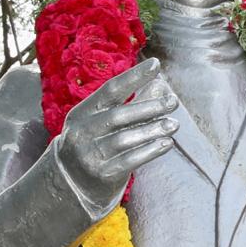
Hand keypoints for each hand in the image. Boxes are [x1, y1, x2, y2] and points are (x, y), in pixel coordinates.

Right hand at [56, 58, 177, 213]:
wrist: (71, 183)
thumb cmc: (96, 143)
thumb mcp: (107, 121)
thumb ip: (134, 103)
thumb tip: (161, 83)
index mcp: (82, 113)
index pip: (110, 90)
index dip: (133, 76)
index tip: (156, 64)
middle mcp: (82, 132)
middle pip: (118, 116)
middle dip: (148, 107)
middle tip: (173, 102)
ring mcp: (89, 155)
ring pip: (125, 139)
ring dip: (152, 130)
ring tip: (174, 124)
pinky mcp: (101, 174)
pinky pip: (129, 161)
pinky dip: (150, 151)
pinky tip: (167, 143)